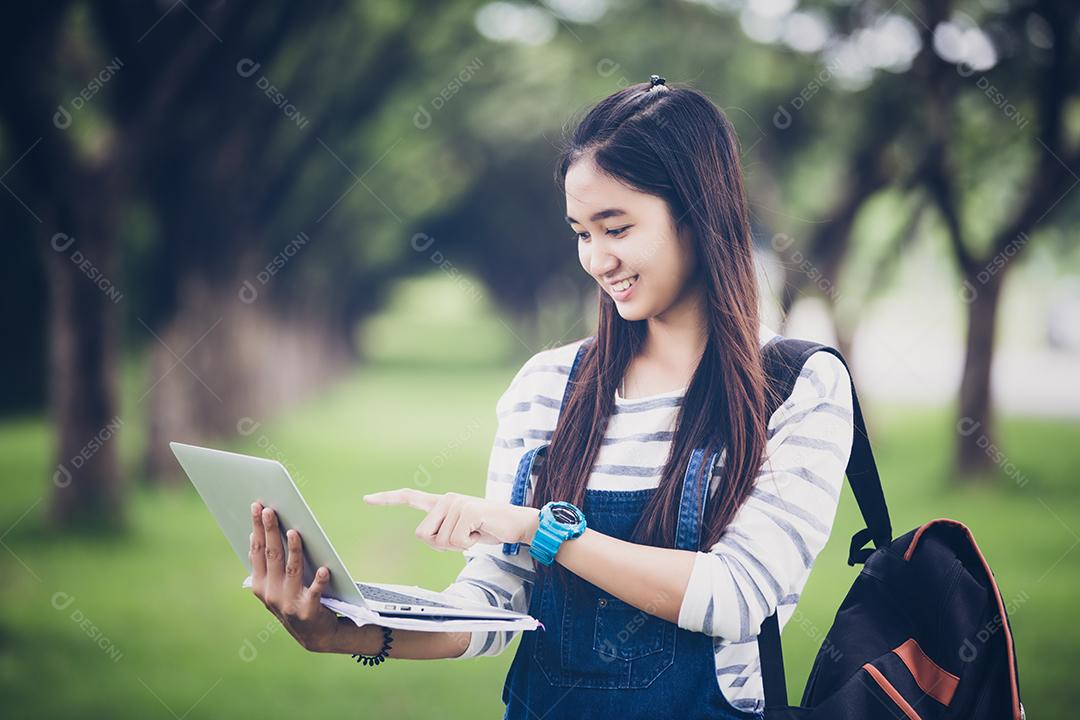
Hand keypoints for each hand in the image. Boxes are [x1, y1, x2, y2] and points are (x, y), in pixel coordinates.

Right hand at [249, 502, 351, 652]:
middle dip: (270, 531)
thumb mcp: (273, 585)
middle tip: (270, 510)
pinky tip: (324, 569)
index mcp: (260, 585)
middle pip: (272, 556)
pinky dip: (319, 581)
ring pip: (292, 570)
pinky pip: (315, 592)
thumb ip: (265, 564)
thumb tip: (253, 535)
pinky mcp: (309, 610)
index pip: (257, 551)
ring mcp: (289, 603)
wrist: (314, 634)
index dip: (257, 529)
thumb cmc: (293, 601)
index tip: (257, 507)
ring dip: (294, 550)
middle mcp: (271, 594)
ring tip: (295, 531)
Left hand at [363, 489, 539, 551]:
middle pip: (423, 535)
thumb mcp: (459, 533)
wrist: (515, 524)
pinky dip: (469, 544)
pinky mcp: (469, 509)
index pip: (410, 497)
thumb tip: (427, 537)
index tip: (366, 498)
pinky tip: (480, 532)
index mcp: (442, 503)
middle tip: (463, 537)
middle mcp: (447, 499)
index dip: (387, 499)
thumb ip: (441, 534)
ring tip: (474, 533)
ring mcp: (457, 502)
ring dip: (459, 545)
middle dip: (441, 545)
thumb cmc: (485, 529)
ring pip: (441, 541)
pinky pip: (457, 540)